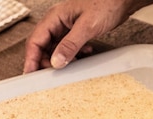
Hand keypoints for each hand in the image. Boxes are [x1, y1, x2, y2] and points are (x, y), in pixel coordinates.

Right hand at [23, 0, 150, 72]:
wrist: (122, 0)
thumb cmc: (106, 4)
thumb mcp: (87, 27)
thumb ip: (71, 44)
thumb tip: (56, 62)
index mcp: (55, 17)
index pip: (35, 40)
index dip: (31, 58)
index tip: (30, 74)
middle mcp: (58, 22)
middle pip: (43, 46)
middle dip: (45, 61)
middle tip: (51, 76)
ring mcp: (68, 27)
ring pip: (56, 47)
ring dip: (60, 59)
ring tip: (68, 68)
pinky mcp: (78, 32)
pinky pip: (69, 47)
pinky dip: (73, 55)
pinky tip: (83, 56)